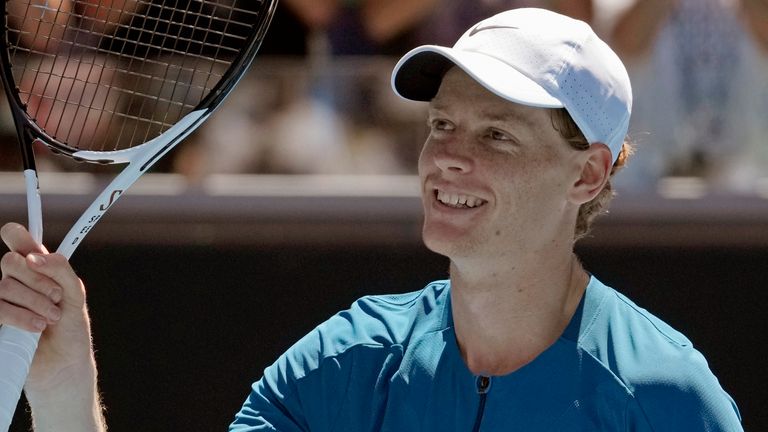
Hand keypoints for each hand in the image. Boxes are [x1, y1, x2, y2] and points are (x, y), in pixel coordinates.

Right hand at [0, 222, 93, 392]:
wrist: (63, 365)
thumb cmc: (70, 330)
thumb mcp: (75, 296)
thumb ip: (61, 271)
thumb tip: (36, 255)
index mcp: (38, 268)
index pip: (17, 241)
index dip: (17, 236)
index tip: (29, 247)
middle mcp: (17, 281)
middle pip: (10, 261)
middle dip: (37, 279)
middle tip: (56, 297)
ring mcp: (4, 300)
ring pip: (4, 285)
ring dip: (34, 302)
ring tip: (51, 318)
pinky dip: (20, 315)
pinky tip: (37, 326)